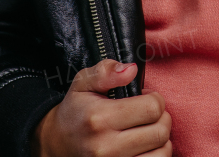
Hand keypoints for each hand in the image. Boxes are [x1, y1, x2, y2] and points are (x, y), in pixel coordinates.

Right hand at [30, 59, 170, 156]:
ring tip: (147, 130)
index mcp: (99, 119)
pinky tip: (145, 146)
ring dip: (161, 139)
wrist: (56, 145)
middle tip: (148, 114)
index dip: (155, 98)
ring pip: (162, 152)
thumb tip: (131, 69)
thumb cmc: (75, 112)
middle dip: (161, 118)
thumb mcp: (83, 84)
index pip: (152, 108)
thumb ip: (106, 72)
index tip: (144, 98)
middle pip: (160, 131)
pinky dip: (156, 154)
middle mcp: (106, 147)